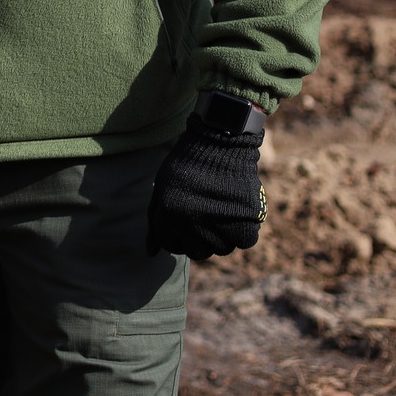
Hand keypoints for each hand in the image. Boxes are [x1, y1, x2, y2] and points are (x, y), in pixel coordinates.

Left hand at [146, 118, 266, 259]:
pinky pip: (245, 240)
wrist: (217, 142)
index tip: (187, 222)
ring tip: (222, 211)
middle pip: (199, 252)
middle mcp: (191, 223)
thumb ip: (155, 223)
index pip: (172, 246)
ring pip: (223, 248)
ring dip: (223, 235)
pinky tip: (236, 211)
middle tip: (207, 217)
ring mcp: (219, 222)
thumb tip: (150, 253)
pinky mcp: (246, 218)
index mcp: (167, 216)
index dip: (179, 236)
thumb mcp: (162, 190)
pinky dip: (243, 230)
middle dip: (201, 239)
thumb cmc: (186, 166)